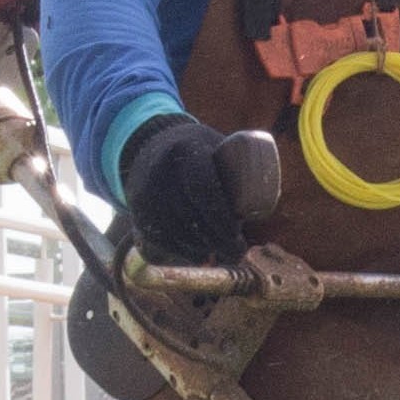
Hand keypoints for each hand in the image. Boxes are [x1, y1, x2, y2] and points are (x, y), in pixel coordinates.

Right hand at [118, 112, 249, 265]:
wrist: (150, 145)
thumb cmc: (198, 152)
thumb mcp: (217, 148)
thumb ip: (238, 170)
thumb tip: (264, 205)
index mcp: (187, 151)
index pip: (203, 189)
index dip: (222, 219)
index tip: (238, 238)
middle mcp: (161, 171)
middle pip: (189, 216)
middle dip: (216, 241)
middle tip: (235, 252)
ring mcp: (144, 192)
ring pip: (174, 233)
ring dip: (199, 249)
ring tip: (219, 253)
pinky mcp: (135, 210)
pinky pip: (157, 240)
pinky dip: (180, 252)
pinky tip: (197, 254)